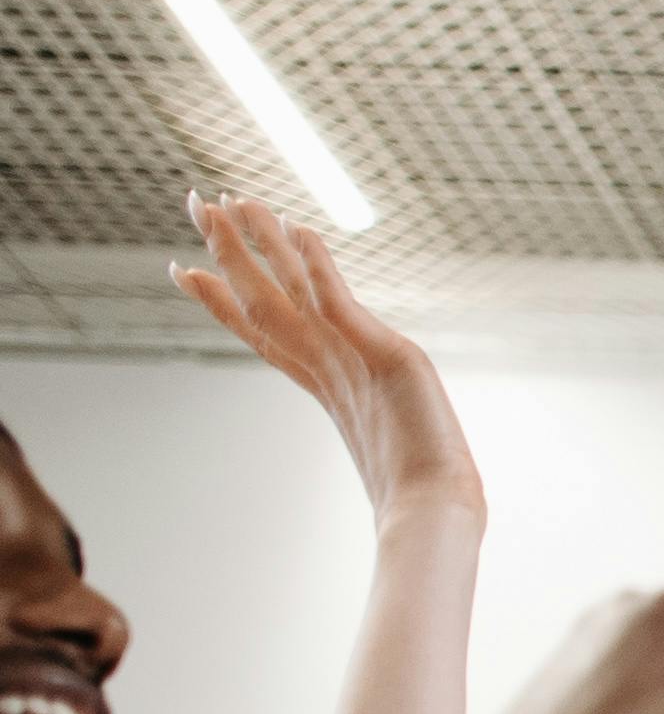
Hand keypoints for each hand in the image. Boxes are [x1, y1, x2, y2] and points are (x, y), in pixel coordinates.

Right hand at [175, 193, 476, 524]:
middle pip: (259, 297)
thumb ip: (373, 426)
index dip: (218, 300)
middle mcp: (323, 366)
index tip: (183, 270)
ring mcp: (345, 359)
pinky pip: (337, 301)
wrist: (431, 513)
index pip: (259, 331)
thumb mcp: (388, 441)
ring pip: (285, 290)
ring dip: (257, 242)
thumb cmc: (419, 495)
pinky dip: (317, 266)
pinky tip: (297, 229)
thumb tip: (378, 448)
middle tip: (196, 204)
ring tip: (226, 200)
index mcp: (322, 384)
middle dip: (226, 250)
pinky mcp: (380, 354)